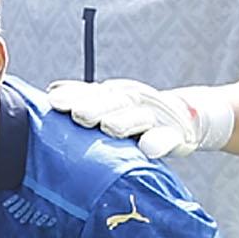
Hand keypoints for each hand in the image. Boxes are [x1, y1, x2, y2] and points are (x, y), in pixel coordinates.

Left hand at [46, 78, 231, 160]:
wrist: (186, 117)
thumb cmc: (135, 115)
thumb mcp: (113, 105)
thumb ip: (86, 99)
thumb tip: (52, 89)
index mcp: (115, 95)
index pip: (92, 93)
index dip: (74, 95)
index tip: (54, 100)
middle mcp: (134, 102)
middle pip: (114, 102)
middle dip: (96, 108)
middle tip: (79, 115)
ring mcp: (157, 118)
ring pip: (139, 118)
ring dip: (125, 122)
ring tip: (110, 128)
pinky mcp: (177, 136)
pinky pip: (167, 139)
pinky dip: (158, 143)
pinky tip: (148, 148)